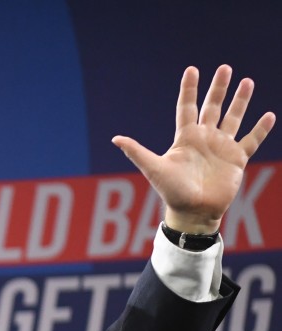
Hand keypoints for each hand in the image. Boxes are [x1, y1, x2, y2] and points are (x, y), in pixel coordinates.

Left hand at [112, 65, 274, 233]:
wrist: (193, 212)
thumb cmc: (172, 192)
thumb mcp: (154, 169)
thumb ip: (137, 152)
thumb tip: (115, 139)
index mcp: (185, 138)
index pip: (187, 107)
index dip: (189, 89)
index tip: (192, 69)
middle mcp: (205, 138)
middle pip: (213, 107)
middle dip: (219, 88)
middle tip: (225, 68)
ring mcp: (222, 147)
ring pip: (233, 118)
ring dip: (240, 101)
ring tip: (247, 82)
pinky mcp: (237, 159)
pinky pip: (251, 140)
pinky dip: (260, 128)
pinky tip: (269, 115)